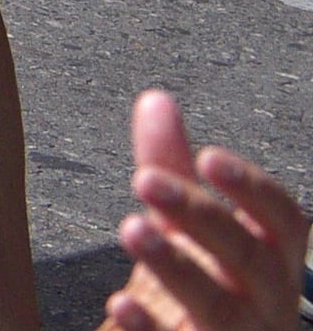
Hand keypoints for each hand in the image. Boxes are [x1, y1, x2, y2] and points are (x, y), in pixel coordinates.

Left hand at [107, 90, 309, 330]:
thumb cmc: (206, 284)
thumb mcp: (189, 225)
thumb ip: (174, 169)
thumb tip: (157, 100)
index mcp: (272, 261)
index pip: (286, 222)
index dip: (254, 190)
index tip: (210, 156)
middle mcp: (267, 303)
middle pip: (252, 259)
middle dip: (203, 218)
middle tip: (145, 178)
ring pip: (222, 309)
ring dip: (178, 269)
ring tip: (132, 229)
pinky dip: (151, 330)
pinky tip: (120, 304)